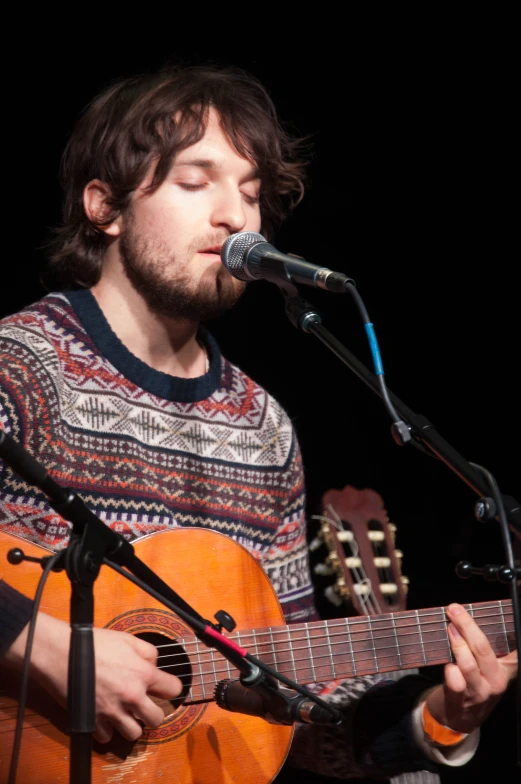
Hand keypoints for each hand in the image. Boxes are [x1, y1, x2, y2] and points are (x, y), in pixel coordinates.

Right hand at [5, 612, 182, 742]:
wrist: (62, 653)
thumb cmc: (94, 643)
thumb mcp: (127, 639)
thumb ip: (147, 651)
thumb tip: (155, 663)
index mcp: (143, 674)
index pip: (173, 689)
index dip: (170, 687)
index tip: (164, 687)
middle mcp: (132, 697)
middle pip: (157, 719)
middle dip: (152, 712)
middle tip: (144, 704)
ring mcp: (112, 712)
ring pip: (134, 734)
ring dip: (131, 724)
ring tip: (125, 713)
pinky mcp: (93, 721)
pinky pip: (107, 738)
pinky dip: (107, 730)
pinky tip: (105, 717)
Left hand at [426, 603, 517, 733]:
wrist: (460, 718)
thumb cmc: (474, 683)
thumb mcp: (488, 667)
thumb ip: (485, 646)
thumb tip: (467, 614)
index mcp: (506, 669)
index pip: (515, 652)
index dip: (514, 631)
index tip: (512, 613)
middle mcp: (496, 681)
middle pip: (483, 649)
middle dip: (467, 625)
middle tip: (454, 610)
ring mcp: (478, 693)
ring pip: (469, 665)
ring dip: (457, 644)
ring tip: (449, 628)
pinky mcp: (459, 701)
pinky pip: (454, 682)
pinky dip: (449, 670)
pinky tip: (447, 663)